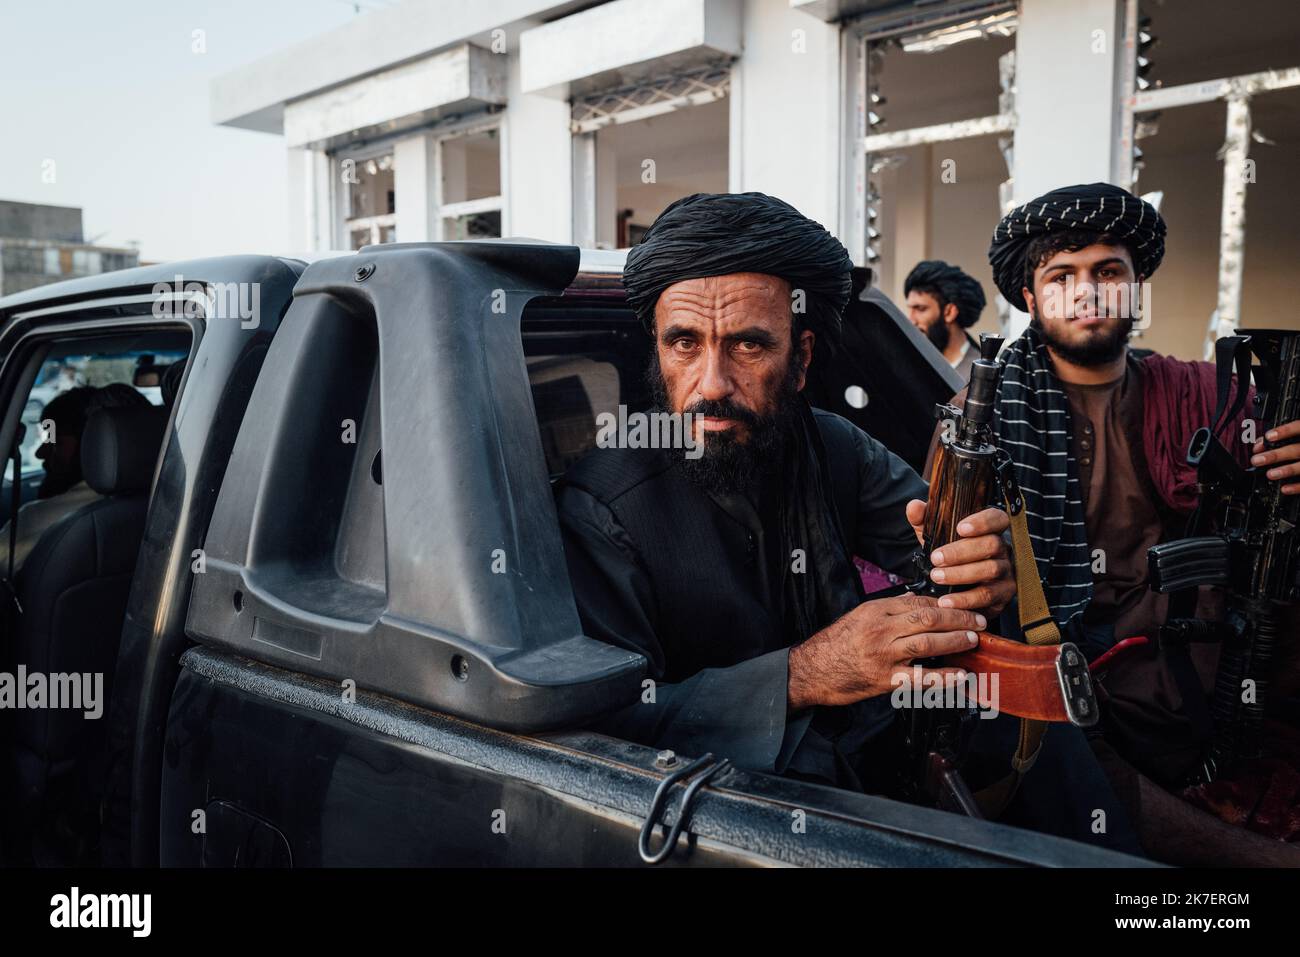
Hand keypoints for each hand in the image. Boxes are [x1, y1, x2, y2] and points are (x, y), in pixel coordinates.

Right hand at [787, 592, 984, 710]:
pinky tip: (960, 675)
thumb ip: (889, 609)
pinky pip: (921, 678)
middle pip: (928, 618)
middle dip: (958, 618)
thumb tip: (917, 601)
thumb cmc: (836, 644)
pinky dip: (944, 676)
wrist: (812, 671)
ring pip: (927, 643)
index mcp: (875, 610)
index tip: (962, 607)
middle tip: (979, 621)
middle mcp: (880, 629)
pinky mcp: (884, 680)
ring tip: (973, 640)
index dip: (945, 604)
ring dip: (955, 640)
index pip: (918, 602)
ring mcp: (883, 655)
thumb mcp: (859, 616)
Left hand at [904, 500, 1014, 615]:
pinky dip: (964, 599)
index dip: (983, 521)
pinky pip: (987, 596)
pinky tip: (946, 601)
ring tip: (936, 577)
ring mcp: (1006, 572)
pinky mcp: (1003, 595)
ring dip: (961, 574)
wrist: (960, 592)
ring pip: (990, 569)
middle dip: (961, 551)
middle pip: (991, 544)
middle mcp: (1003, 550)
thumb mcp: (936, 538)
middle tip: (936, 558)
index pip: (997, 518)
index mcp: (990, 531)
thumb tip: (914, 506)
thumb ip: (925, 522)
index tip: (960, 527)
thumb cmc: (951, 559)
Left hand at [1251, 419, 1299, 494]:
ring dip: (1286, 470)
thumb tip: (1260, 444)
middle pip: (1296, 450)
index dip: (1285, 431)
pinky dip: (1296, 487)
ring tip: (1270, 474)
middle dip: (1275, 455)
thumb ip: (1281, 438)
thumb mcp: (1299, 436)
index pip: (1299, 427)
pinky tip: (1284, 489)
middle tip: (1257, 460)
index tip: (1269, 437)